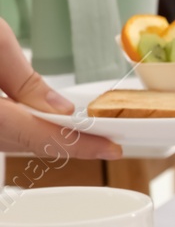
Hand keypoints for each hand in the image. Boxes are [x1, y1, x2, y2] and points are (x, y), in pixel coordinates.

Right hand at [0, 18, 118, 159]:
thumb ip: (24, 79)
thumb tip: (57, 108)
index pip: (34, 135)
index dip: (79, 145)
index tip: (112, 147)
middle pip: (17, 144)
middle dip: (60, 142)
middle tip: (102, 139)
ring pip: (3, 143)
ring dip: (35, 138)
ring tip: (73, 130)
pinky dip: (13, 130)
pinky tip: (33, 121)